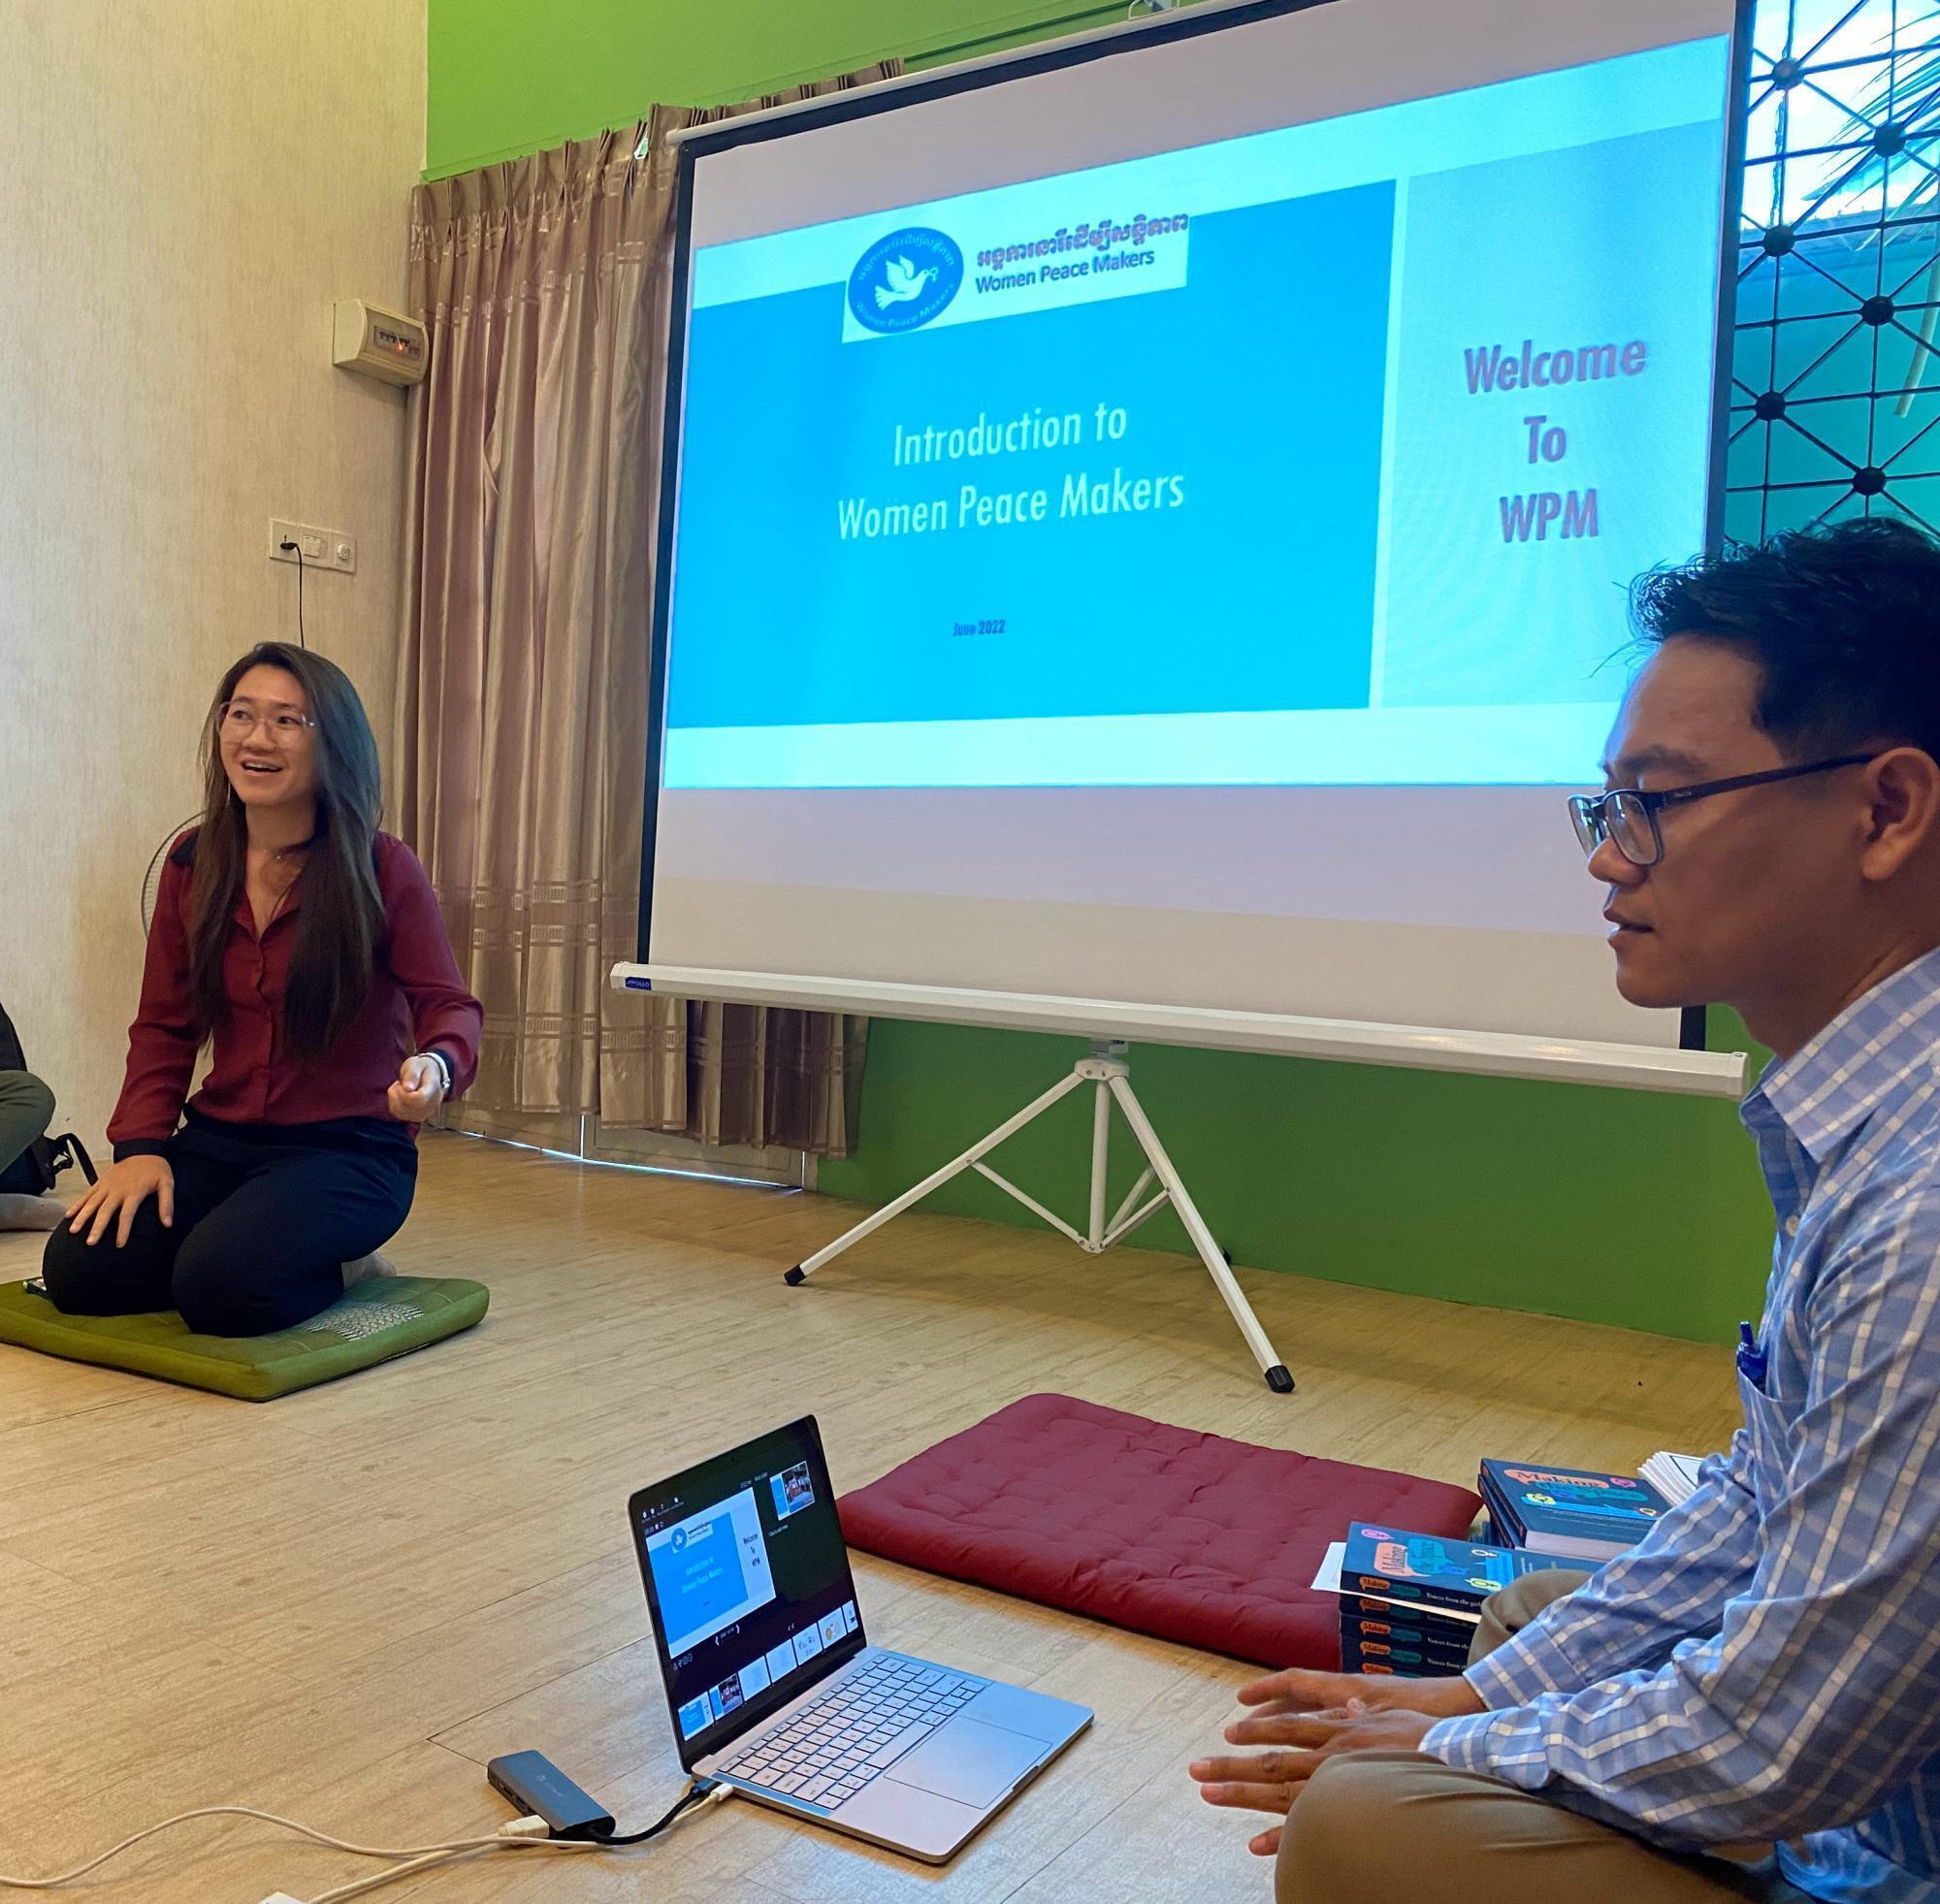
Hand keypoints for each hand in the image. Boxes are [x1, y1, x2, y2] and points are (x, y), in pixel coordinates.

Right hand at [66, 1155, 173, 1248]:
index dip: (123, 1231)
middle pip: (105, 1211)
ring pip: (91, 1203)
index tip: (119, 1245)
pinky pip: (86, 1194)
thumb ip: (167, 1204)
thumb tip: (168, 1223)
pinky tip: (68, 1215)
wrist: (143, 1149)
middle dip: (97, 1227)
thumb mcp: (167, 1184)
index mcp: (134, 1192)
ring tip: (73, 1230)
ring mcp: (106, 1186)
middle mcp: (117, 1190)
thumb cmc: (156, 1169)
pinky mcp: (100, 1182)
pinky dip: (77, 1204)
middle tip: (90, 1242)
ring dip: (82, 1217)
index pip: (127, 1215)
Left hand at [387, 1054, 446, 1122]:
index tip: (400, 1084)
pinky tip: (399, 1096)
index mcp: (433, 1089)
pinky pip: (399, 1114)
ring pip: (402, 1112)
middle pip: (409, 1108)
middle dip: (396, 1095)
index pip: (419, 1098)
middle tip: (398, 1083)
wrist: (431, 1074)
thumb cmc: (423, 1067)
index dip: (404, 1094)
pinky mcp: (417, 1116)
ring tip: (399, 1089)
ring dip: (394, 1099)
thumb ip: (412, 1075)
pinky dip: (394, 1105)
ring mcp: (425, 1112)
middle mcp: (432, 1104)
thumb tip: (407, 1088)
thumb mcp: (417, 1064)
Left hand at [1188, 1667, 1480, 1858]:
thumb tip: (1346, 1702)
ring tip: (1208, 1796)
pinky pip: (1309, 1824)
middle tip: (1196, 1771)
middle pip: (1272, 1757)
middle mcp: (1332, 1750)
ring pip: (1280, 1788)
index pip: (1288, 1723)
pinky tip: (1255, 1845)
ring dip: (1242, 1793)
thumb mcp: (1388, 1712)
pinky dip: (1281, 1836)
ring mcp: (1339, 1780)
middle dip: (1232, 1764)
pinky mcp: (1351, 1807)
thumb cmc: (1427, 1735)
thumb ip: (1361, 1710)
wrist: (1459, 1755)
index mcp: (1339, 1724)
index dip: (1257, 1727)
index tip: (1229, 1732)